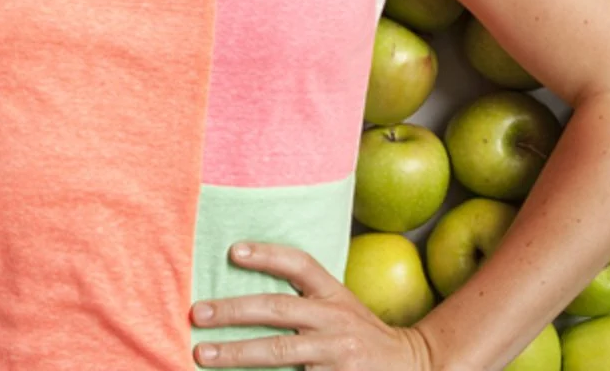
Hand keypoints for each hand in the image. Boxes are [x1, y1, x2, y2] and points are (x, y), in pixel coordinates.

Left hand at [190, 242, 434, 370]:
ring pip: (280, 352)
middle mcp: (335, 321)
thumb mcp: (340, 306)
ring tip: (202, 353)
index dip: (268, 255)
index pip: (301, 265)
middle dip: (234, 311)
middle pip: (278, 310)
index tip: (234, 251)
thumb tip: (244, 286)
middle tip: (198, 314)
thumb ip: (304, 297)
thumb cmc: (361, 336)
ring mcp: (336, 355)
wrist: (412, 366)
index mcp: (334, 295)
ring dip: (237, 352)